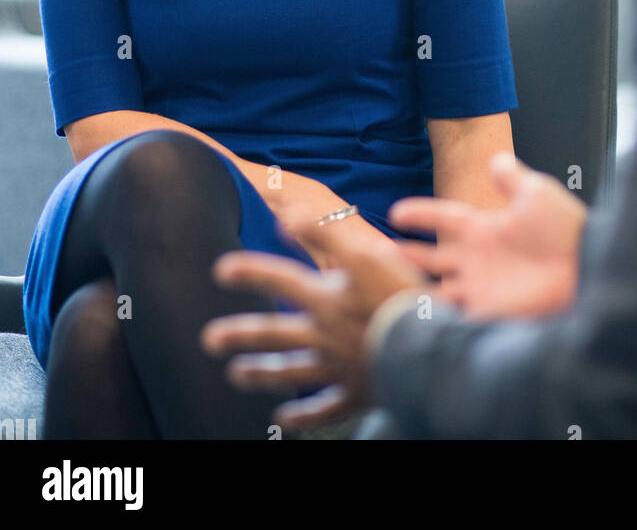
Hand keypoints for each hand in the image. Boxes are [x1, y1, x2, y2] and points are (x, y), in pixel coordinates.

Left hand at [200, 216, 430, 430]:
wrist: (427, 350)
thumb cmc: (400, 296)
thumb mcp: (366, 254)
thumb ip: (326, 234)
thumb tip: (285, 216)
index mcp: (326, 298)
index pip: (279, 279)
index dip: (249, 272)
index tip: (221, 271)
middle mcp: (324, 334)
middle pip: (274, 335)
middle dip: (240, 335)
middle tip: (209, 340)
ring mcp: (337, 367)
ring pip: (291, 372)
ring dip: (261, 373)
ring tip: (235, 375)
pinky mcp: (356, 393)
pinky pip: (323, 408)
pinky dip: (303, 416)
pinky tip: (283, 420)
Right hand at [389, 151, 587, 318]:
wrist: (587, 268)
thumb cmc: (564, 228)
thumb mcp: (535, 193)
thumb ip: (510, 177)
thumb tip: (496, 158)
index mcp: (483, 228)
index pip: (442, 218)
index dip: (419, 214)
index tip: (395, 212)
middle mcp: (476, 259)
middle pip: (430, 258)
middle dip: (404, 257)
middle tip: (373, 256)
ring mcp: (480, 286)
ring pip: (436, 288)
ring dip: (413, 288)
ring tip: (382, 291)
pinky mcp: (488, 312)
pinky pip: (452, 316)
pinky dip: (433, 317)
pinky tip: (410, 318)